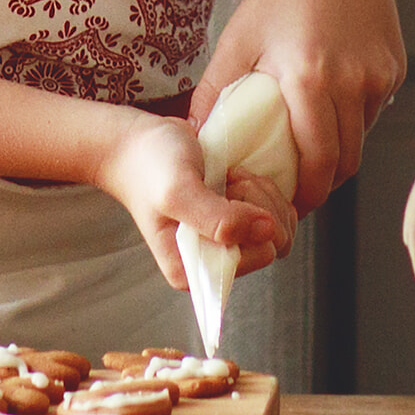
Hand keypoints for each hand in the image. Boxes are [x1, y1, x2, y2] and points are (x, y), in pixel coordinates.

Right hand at [100, 113, 289, 293]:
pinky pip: (274, 207)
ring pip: (279, 222)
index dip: (250, 221)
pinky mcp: (236, 219)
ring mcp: (228, 241)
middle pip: (276, 240)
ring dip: (259, 190)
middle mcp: (215, 262)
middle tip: (225, 182)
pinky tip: (234, 175)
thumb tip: (268, 231)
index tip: (223, 195)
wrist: (136, 143)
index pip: (260, 255)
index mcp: (196, 271)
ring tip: (226, 177)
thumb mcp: (178, 193)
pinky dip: (260, 184)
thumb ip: (218, 220)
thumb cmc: (149, 166)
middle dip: (258, 202)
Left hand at [190, 0, 413, 214]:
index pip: (317, 164)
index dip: (304, 195)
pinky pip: (372, 113)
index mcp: (309, 79)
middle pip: (345, 163)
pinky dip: (352, 121)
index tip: (286, 204)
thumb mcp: (241, 36)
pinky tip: (329, 104)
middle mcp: (351, 83)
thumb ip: (216, 91)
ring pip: (360, 141)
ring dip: (337, 154)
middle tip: (296, 191)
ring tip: (308, 150)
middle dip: (322, 185)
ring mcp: (379, 78)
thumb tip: (194, 138)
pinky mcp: (394, 71)